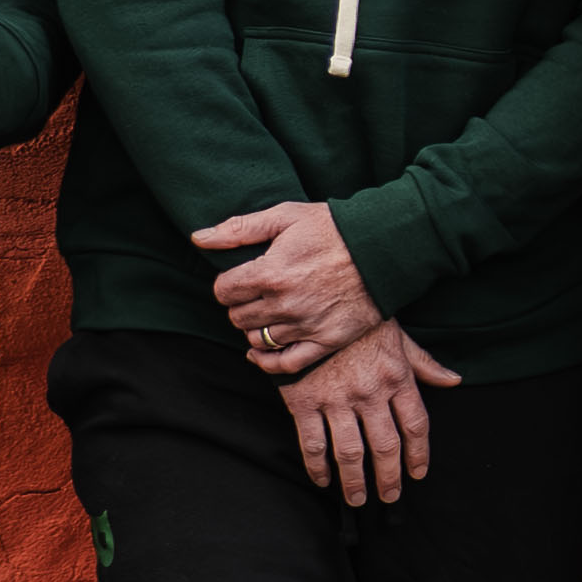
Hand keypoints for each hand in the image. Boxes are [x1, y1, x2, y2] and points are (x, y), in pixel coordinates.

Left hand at [198, 195, 374, 375]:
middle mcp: (284, 304)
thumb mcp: (285, 217)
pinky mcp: (326, 341)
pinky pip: (285, 363)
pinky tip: (262, 352)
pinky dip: (268, 361)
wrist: (383, 248)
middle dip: (241, 305)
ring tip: (269, 313)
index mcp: (270, 272)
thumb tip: (198, 239)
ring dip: (256, 328)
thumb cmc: (333, 228)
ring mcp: (305, 326)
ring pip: (258, 340)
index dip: (227, 284)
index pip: (223, 291)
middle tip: (256, 295)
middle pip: (238, 317)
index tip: (239, 279)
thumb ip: (238, 229)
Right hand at [278, 323, 454, 507]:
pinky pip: (312, 443)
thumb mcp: (398, 338)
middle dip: (389, 478)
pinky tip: (323, 479)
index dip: (418, 455)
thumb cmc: (359, 320)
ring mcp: (336, 399)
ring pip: (350, 452)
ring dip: (354, 481)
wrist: (312, 302)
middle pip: (385, 446)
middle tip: (389, 497)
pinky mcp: (304, 401)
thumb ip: (425, 364)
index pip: (416, 426)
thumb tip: (454, 381)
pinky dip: (317, 467)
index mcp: (397, 378)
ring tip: (358, 498)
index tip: (417, 474)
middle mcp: (369, 393)